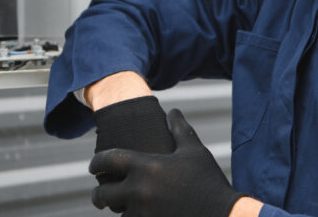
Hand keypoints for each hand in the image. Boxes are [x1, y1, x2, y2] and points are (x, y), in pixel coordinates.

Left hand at [89, 108, 244, 216]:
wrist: (223, 215)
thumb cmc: (208, 180)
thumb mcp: (193, 151)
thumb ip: (179, 129)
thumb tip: (172, 111)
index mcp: (146, 167)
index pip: (108, 160)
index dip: (97, 162)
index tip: (94, 166)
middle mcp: (139, 191)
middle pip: (103, 194)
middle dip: (99, 194)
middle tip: (100, 193)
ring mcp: (143, 213)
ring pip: (117, 213)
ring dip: (118, 210)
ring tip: (120, 206)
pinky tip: (137, 215)